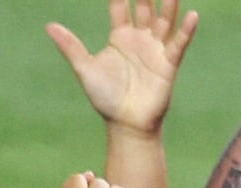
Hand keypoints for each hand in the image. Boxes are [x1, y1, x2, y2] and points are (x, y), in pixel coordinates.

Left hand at [48, 0, 198, 134]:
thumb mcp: (84, 68)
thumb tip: (49, 26)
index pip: (120, 6)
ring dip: (168, 5)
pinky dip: (186, 30)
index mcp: (120, 36)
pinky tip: (192, 15)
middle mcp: (140, 38)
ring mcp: (156, 49)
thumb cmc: (105, 96)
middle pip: (145, 7)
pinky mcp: (168, 63)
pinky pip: (179, 43)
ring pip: (164, 20)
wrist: (125, 123)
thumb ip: (70, 46)